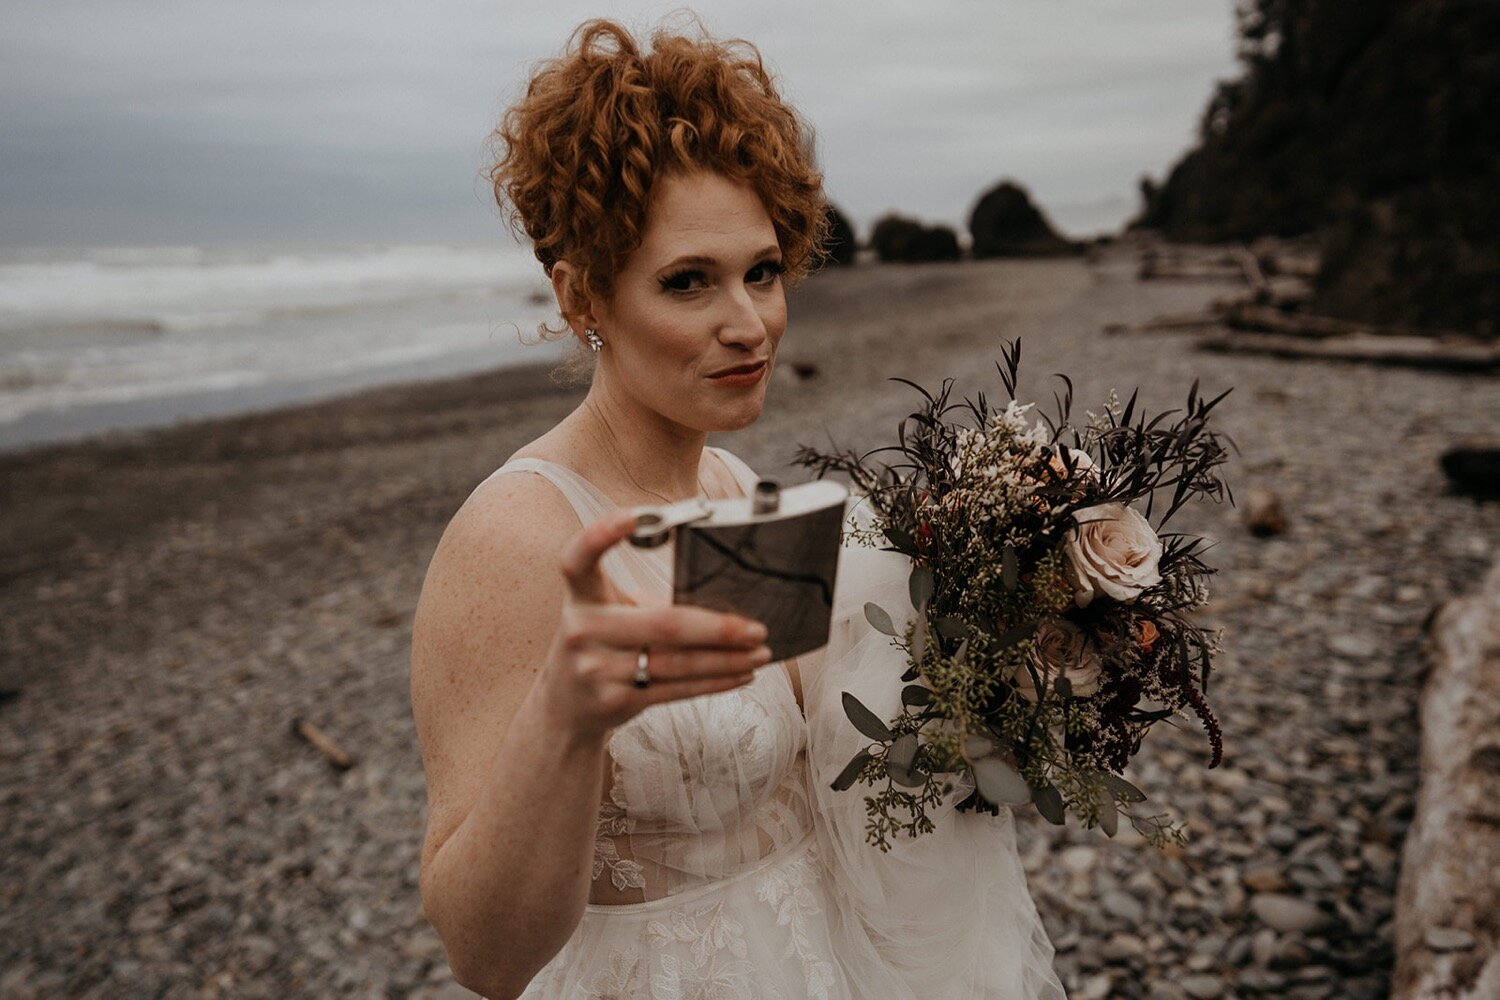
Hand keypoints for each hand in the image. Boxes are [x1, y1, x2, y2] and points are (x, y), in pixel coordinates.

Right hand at [537, 508, 771, 737]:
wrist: (566, 707)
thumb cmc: (602, 646)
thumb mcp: (609, 615)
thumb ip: (648, 603)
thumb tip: (723, 599)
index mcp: (582, 597)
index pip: (578, 560)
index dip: (600, 535)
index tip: (633, 516)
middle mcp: (583, 630)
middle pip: (662, 623)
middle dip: (717, 628)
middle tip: (757, 628)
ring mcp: (597, 669)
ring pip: (677, 663)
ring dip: (727, 659)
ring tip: (760, 653)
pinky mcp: (616, 700)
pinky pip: (676, 689)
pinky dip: (715, 682)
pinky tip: (741, 674)